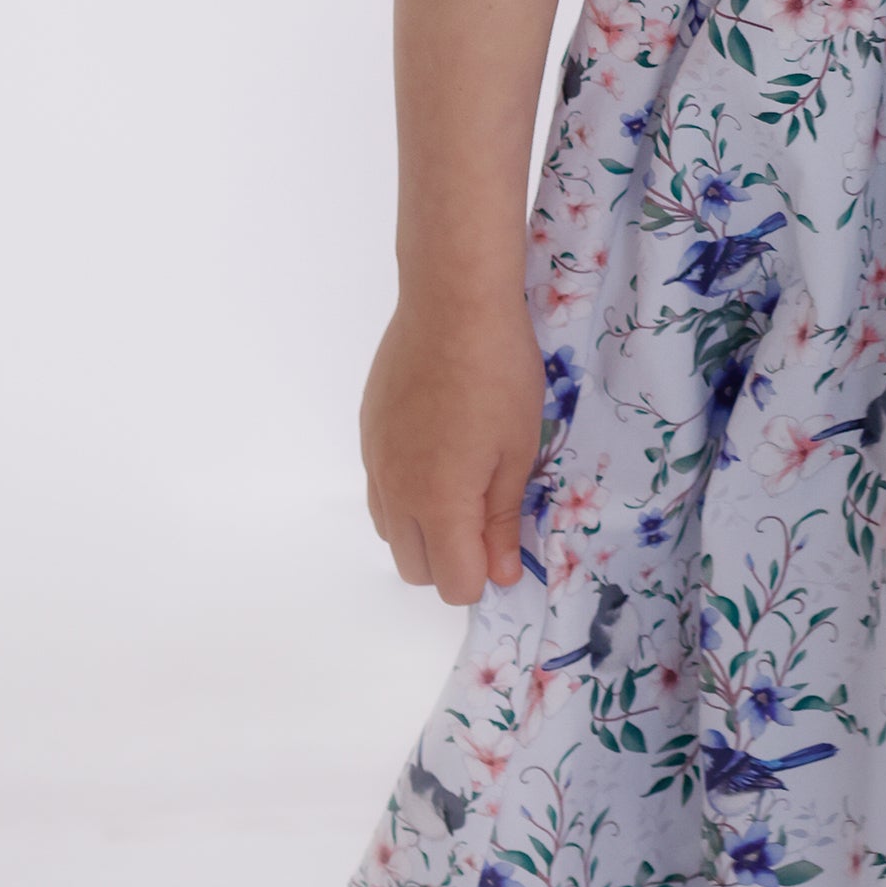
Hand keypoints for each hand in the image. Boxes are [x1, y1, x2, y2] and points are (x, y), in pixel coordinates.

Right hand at [360, 292, 545, 605]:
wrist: (451, 303)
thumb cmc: (498, 373)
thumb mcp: (517, 449)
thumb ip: (503, 519)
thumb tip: (501, 573)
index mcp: (438, 504)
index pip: (453, 583)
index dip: (486, 573)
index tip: (508, 540)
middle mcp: (395, 493)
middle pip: (415, 568)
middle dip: (453, 560)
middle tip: (491, 513)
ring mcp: (375, 463)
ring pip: (390, 532)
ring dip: (424, 530)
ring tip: (464, 481)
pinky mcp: (367, 434)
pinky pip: (379, 491)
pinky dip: (405, 495)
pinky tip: (437, 452)